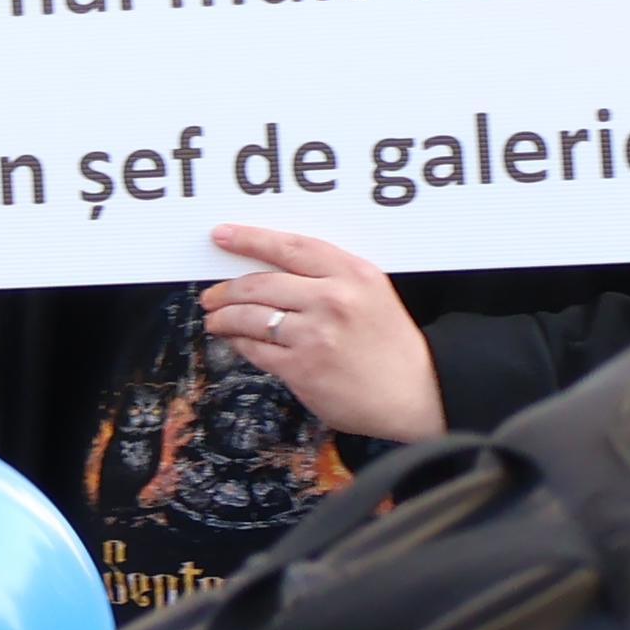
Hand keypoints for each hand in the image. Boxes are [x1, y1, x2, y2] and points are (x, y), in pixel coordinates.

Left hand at [203, 227, 442, 440]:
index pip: (290, 247)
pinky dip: (239, 343)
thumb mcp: (372, 294)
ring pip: (249, 316)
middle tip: (211, 295)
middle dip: (225, 290)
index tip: (222, 236)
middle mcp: (333, 299)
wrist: (419, 393)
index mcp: (353, 274)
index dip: (250, 239)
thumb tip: (269, 267)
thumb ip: (329, 277)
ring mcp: (315, 335)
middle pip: (259, 284)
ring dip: (223, 317)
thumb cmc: (391, 343)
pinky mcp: (301, 368)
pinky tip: (236, 341)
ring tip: (215, 319)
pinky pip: (254, 348)